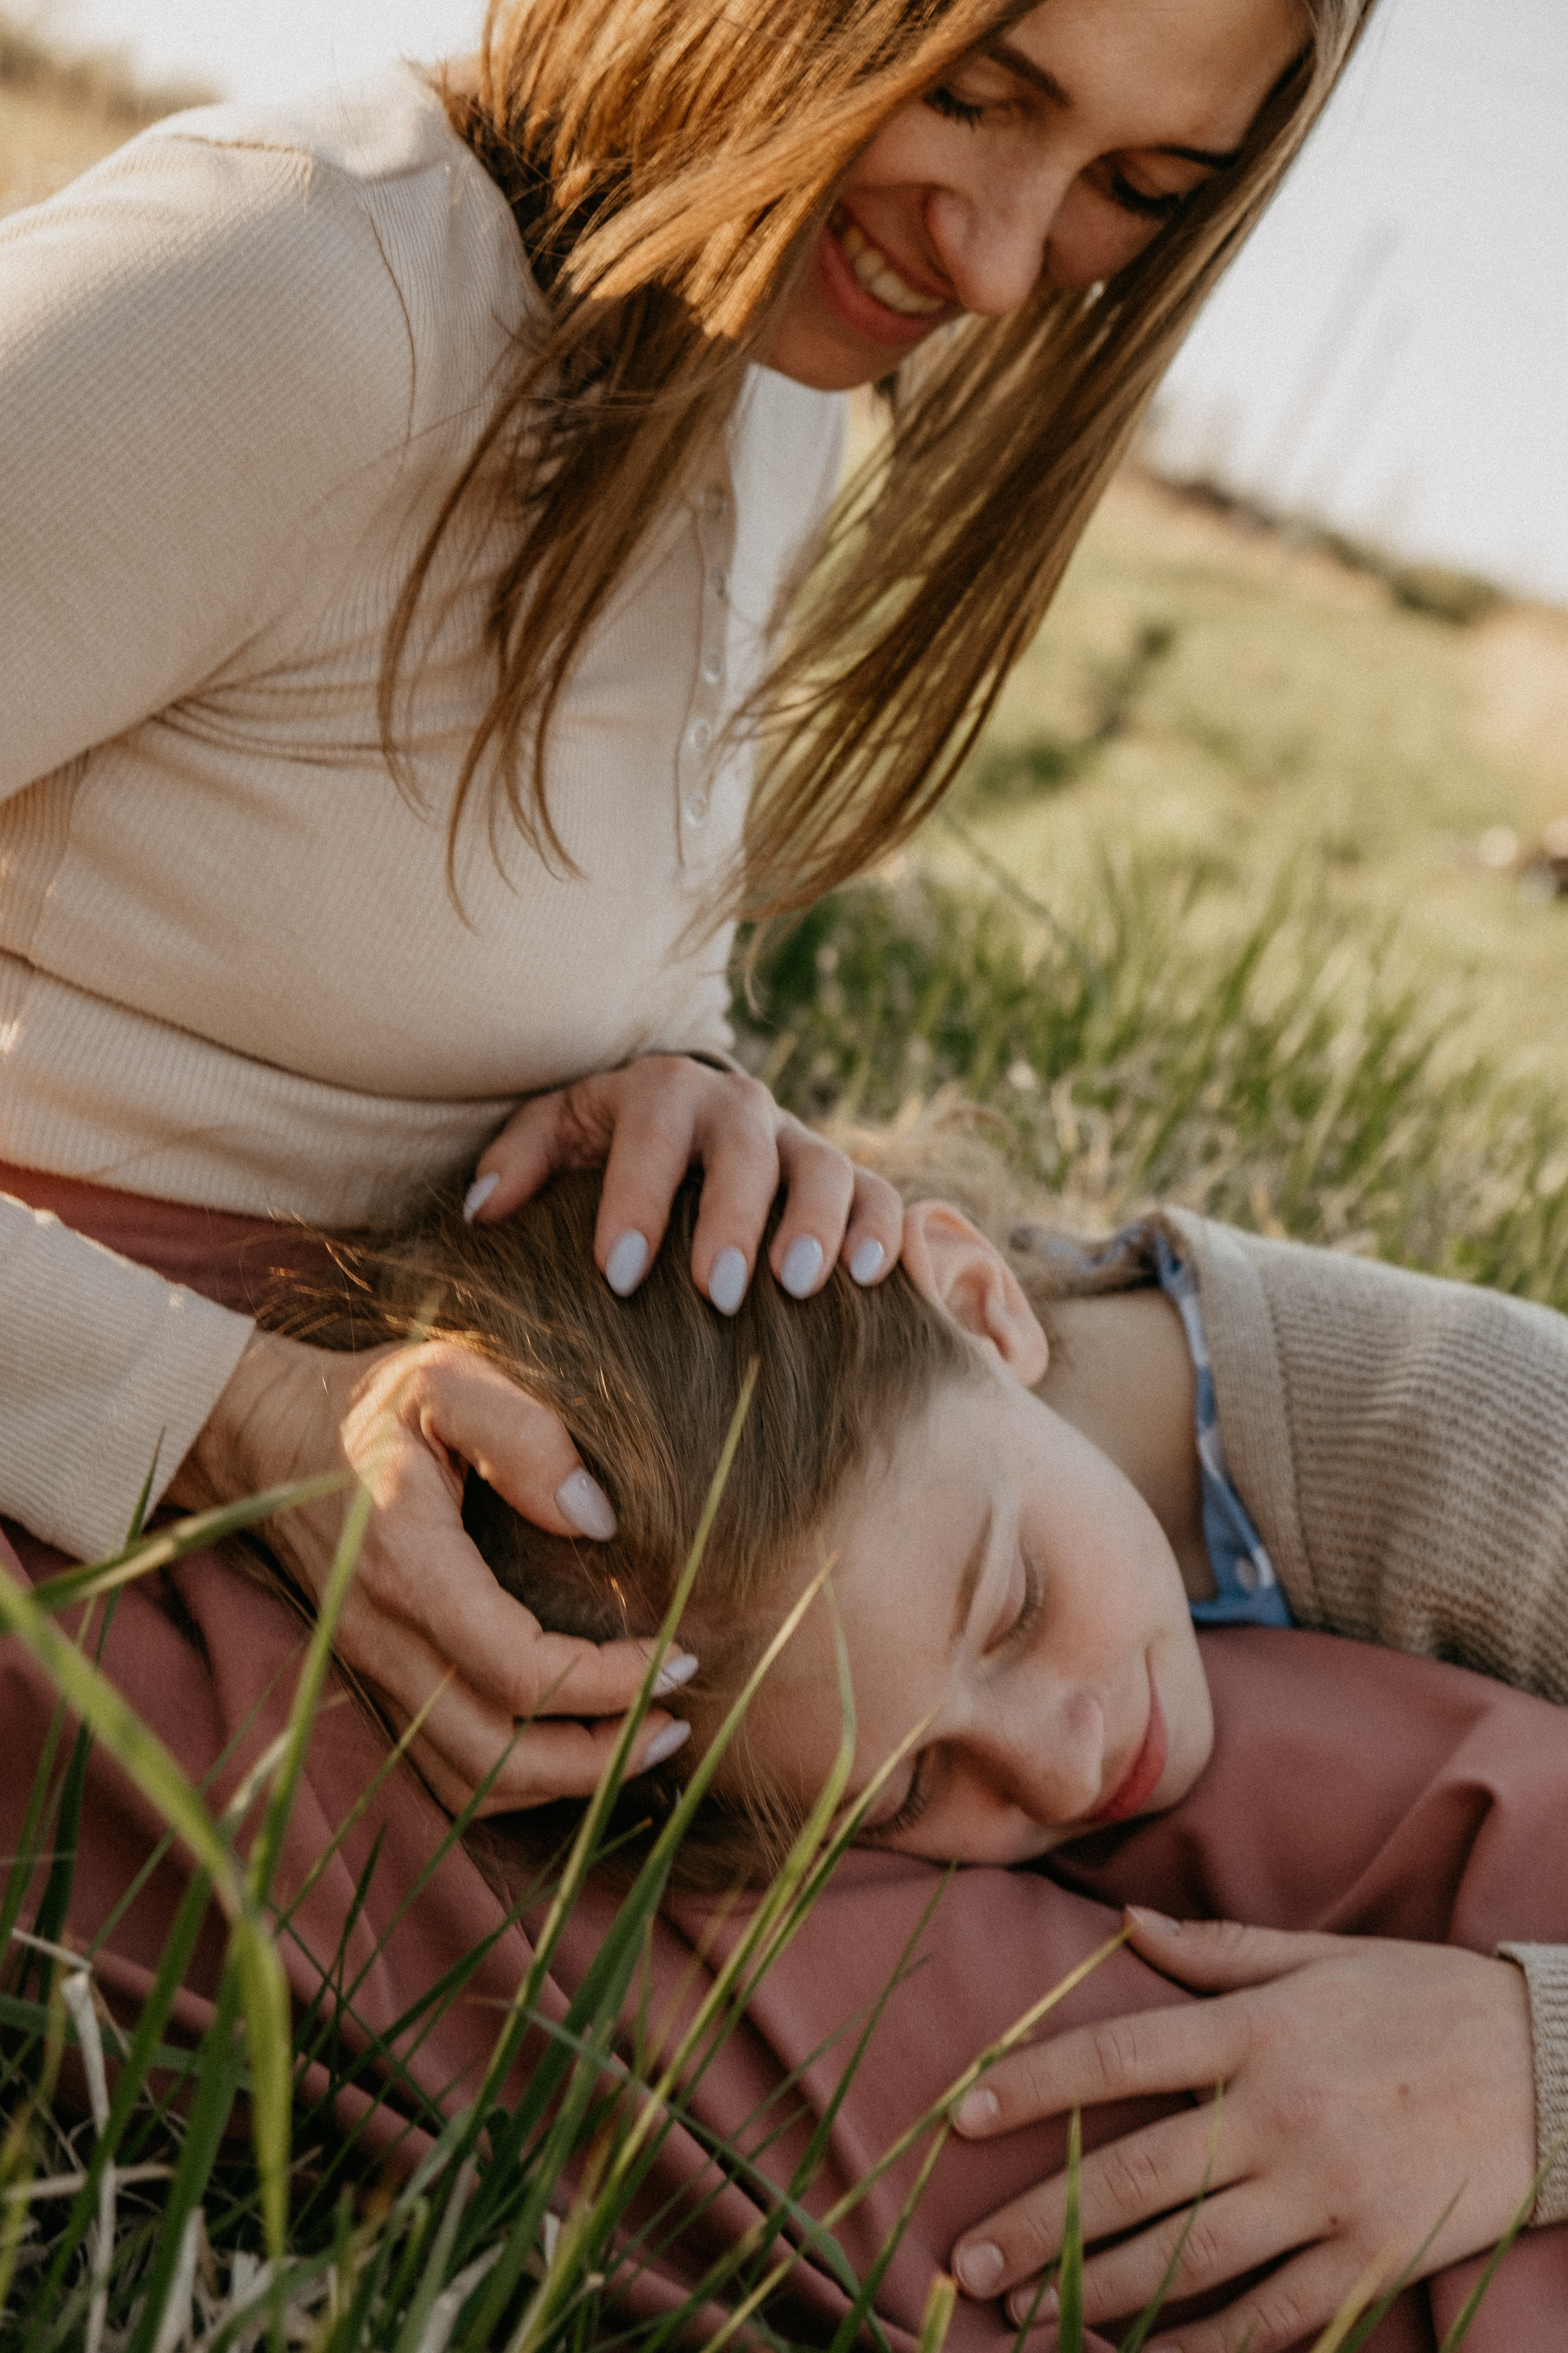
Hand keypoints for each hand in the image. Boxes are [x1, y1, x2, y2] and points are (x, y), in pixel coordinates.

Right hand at [170, 1328, 694, 1815]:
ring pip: (467, 1777)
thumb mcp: (445, 1377)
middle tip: (677, 1722)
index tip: (677, 1656)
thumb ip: (524, 1433)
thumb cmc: (371, 1402)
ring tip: (642, 1741)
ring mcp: (373, 1667)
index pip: (515, 1669)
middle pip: (494, 1754)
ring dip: (562, 1780)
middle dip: (598, 1757)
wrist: (265, 1435)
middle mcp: (384, 1635)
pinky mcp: (376, 1678)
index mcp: (408, 1565)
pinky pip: (443, 1766)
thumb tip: (598, 1515)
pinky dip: (513, 1777)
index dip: (608, 1683)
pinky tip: (574, 1741)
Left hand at [462, 1055, 902, 1312]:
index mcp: (661, 1091)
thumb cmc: (608, 1147)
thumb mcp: (556, 1134)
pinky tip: (877, 1284)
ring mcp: (800, 1143)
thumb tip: (482, 1211)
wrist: (686, 1124)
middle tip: (717, 1291)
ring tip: (798, 1287)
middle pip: (747, 1149)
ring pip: (827, 1168)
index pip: (652, 1133)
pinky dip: (885, 1236)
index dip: (637, 1200)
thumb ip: (516, 1161)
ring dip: (818, 1226)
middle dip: (733, 1219)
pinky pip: (883, 1199)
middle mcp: (739, 1108)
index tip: (616, 1274)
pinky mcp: (849, 1182)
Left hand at [949, 1910, 1536, 2352]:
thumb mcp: (1321, 1957)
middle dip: (1038, 2221)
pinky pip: (1271, 2315)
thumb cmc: (1424, 2001)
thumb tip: (1123, 1925)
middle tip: (967, 2261)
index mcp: (1259, 2029)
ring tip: (1024, 2315)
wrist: (1552, 2068)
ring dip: (1095, 2290)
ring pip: (1186, 2255)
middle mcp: (1280, 2112)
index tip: (962, 2115)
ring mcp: (1326, 2193)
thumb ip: (1217, 1951)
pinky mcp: (1370, 2257)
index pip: (1118, 2056)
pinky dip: (1201, 2343)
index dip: (1033, 2085)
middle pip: (1133, 2174)